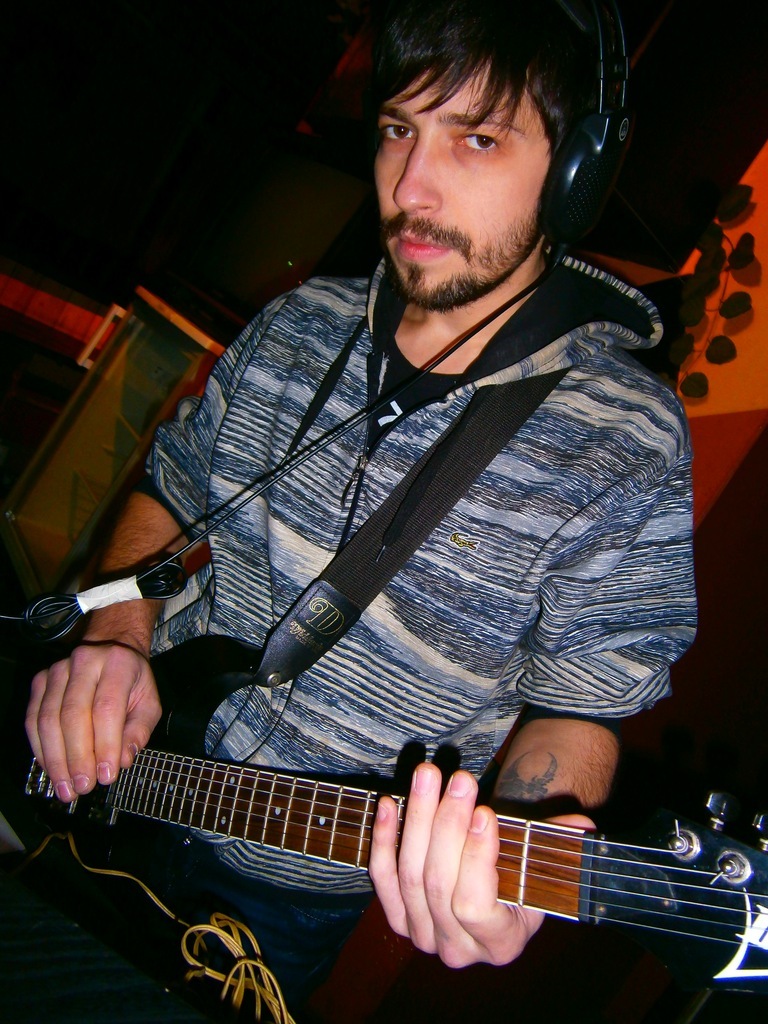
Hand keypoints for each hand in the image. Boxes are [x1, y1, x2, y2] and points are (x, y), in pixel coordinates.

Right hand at [25, 642, 161, 802]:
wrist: (111, 650)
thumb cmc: (133, 683)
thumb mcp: (149, 704)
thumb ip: (139, 731)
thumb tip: (122, 760)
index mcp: (118, 664)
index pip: (107, 708)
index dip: (105, 745)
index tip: (106, 776)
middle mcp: (85, 661)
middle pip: (73, 714)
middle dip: (77, 757)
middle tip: (84, 787)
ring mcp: (58, 670)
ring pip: (48, 719)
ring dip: (56, 760)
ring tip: (66, 788)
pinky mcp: (40, 681)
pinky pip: (33, 720)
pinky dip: (41, 749)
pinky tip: (52, 770)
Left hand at [369, 762, 589, 968]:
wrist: (491, 885)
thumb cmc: (520, 868)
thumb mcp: (541, 858)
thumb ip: (558, 842)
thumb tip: (581, 822)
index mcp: (501, 944)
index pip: (475, 905)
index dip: (475, 858)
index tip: (484, 812)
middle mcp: (458, 950)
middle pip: (438, 883)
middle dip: (446, 823)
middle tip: (459, 778)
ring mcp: (423, 936)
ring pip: (409, 874)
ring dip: (417, 818)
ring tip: (428, 775)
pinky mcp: (397, 917)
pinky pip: (383, 878)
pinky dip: (384, 837)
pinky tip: (390, 801)